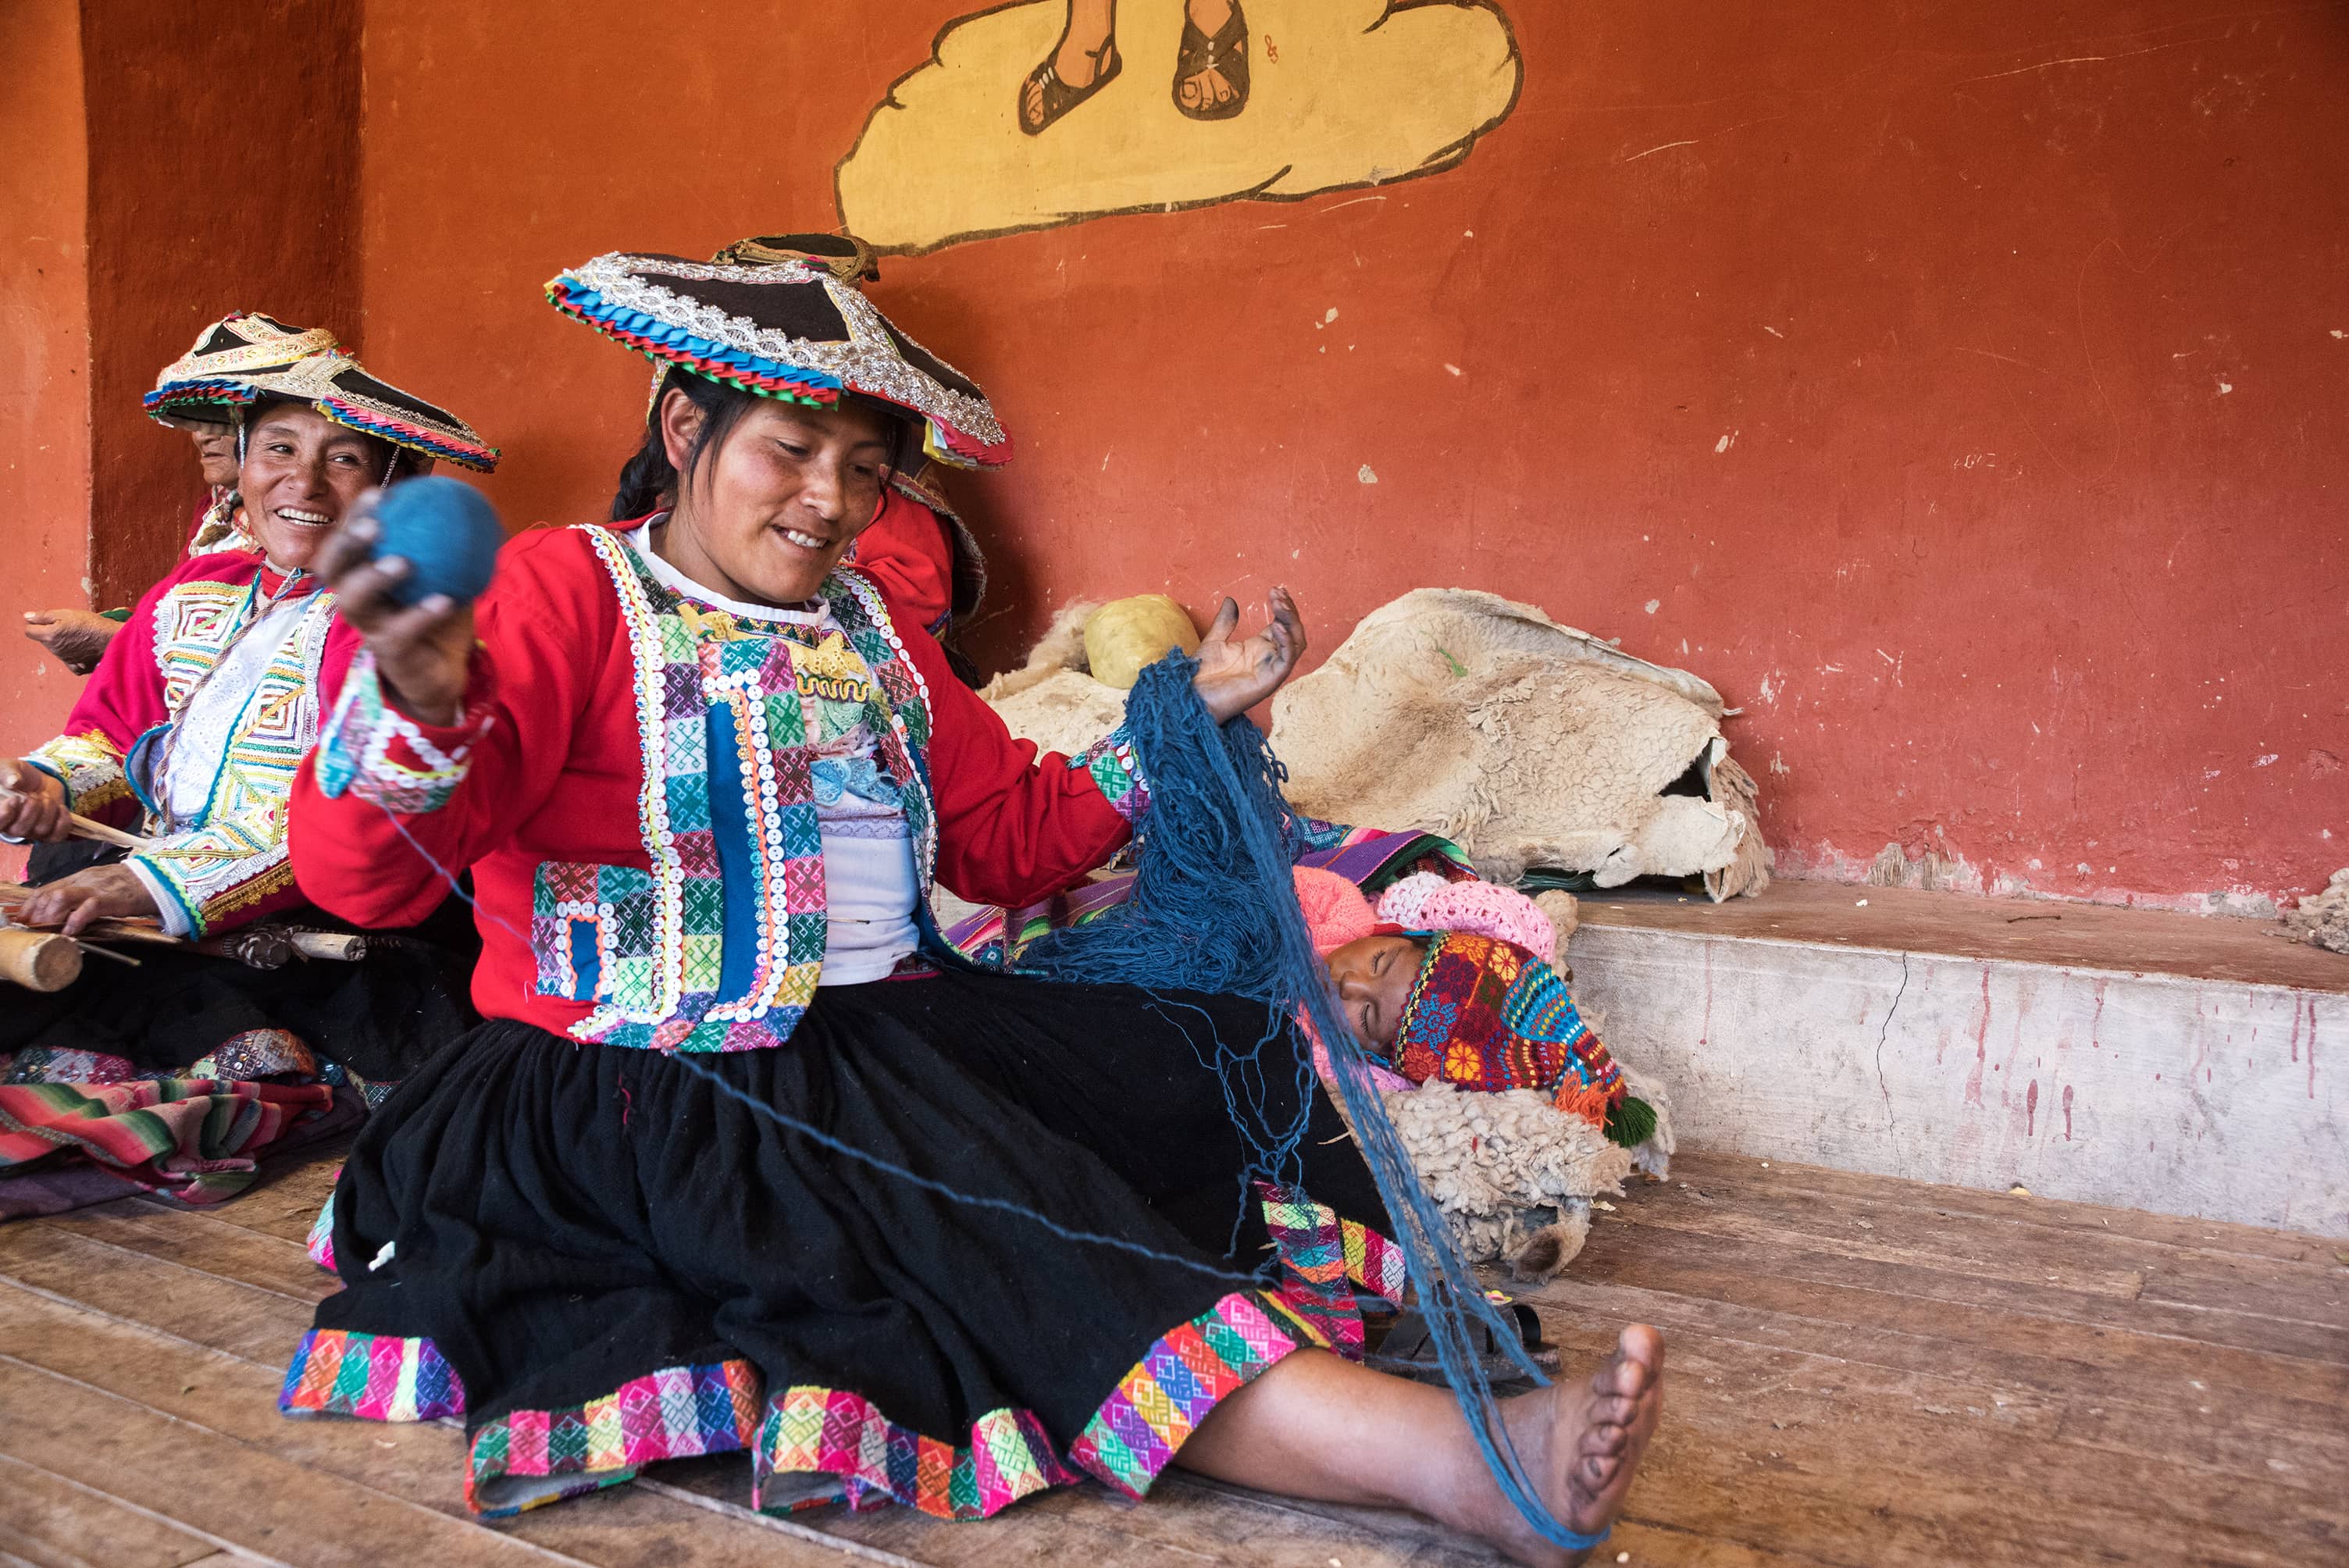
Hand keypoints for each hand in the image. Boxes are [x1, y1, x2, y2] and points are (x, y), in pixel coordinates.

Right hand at [0, 760, 71, 842]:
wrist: (37, 781)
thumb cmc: (16, 775)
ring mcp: (32, 831)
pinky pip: (58, 835)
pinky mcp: (50, 832)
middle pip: (19, 831)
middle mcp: (12, 827)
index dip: (4, 815)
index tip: (14, 799)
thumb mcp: (8, 768)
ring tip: (46, 797)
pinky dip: (63, 821)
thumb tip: (13, 781)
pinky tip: (60, 807)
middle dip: (31, 811)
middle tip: (33, 796)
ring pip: (41, 831)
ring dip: (48, 811)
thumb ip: (7, 772)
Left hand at [15, 863, 157, 935]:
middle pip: (49, 894)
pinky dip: (75, 921)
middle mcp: (84, 880)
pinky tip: (71, 932)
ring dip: (51, 916)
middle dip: (37, 914)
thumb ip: (81, 894)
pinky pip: (87, 908)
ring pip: (61, 897)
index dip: (31, 905)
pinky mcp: (111, 898)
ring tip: (50, 930)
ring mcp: (96, 888)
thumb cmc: (130, 886)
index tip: (23, 919)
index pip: (46, 888)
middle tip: (34, 929)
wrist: (159, 879)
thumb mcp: (100, 885)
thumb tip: (61, 911)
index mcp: (80, 877)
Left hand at [23, 609, 119, 674]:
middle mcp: (54, 649)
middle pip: (44, 640)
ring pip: (56, 649)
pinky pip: (69, 663)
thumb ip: (44, 615)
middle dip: (49, 632)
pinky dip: (71, 657)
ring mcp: (65, 659)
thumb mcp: (66, 613)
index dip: (35, 623)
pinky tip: (79, 650)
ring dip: (61, 642)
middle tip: (67, 625)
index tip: (46, 620)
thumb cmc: (91, 624)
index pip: (29, 631)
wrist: (112, 639)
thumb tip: (27, 617)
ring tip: (77, 635)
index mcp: (49, 635)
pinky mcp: (77, 665)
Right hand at [312, 490, 473, 725]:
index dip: (354, 516)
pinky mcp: (389, 653)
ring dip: (376, 578)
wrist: (443, 671)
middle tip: (374, 525)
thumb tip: (473, 507)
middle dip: (348, 543)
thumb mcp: (445, 578)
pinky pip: (401, 633)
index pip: (348, 541)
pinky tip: (444, 600)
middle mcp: (358, 600)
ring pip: (356, 601)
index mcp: (364, 576)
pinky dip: (421, 616)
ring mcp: (370, 628)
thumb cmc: (437, 617)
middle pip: (335, 568)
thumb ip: (450, 549)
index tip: (377, 493)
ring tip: (404, 562)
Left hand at [1190, 586, 1305, 723]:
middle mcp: (1268, 658)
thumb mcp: (1214, 641)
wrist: (1191, 696)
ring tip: (1280, 604)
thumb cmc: (1202, 674)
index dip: (1283, 607)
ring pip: (1296, 644)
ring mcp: (1271, 670)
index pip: (1282, 624)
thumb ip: (1226, 622)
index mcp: (1259, 648)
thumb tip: (1230, 600)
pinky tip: (1276, 626)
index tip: (1275, 589)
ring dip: (1292, 622)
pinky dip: (1286, 642)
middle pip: (1293, 631)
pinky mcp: (1269, 681)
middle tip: (1277, 593)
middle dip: (1289, 610)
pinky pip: (1287, 660)